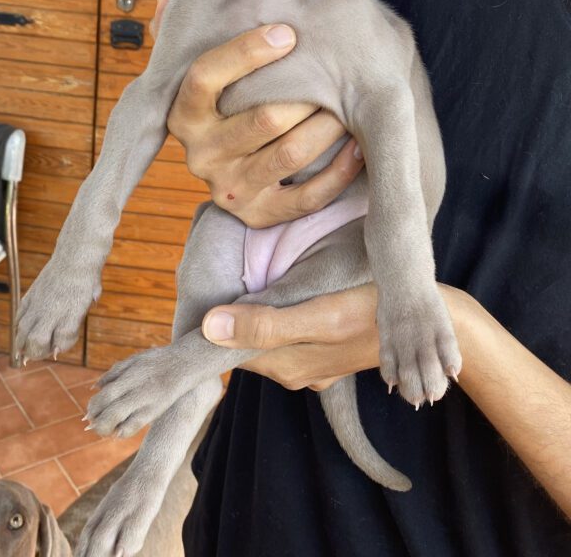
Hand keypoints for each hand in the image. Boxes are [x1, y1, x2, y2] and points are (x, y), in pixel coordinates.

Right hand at [151, 0, 363, 226]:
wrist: (238, 166)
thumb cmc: (234, 97)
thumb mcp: (209, 64)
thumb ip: (192, 26)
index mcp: (183, 113)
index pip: (205, 76)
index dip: (246, 52)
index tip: (288, 33)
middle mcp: (200, 154)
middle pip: (262, 118)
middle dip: (307, 92)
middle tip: (336, 72)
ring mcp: (230, 187)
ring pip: (291, 153)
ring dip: (328, 126)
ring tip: (351, 103)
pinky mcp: (260, 215)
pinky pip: (307, 196)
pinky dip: (339, 170)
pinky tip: (358, 145)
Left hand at [201, 283, 470, 392]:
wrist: (430, 322)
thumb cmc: (372, 312)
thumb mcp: (318, 316)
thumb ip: (264, 325)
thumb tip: (207, 328)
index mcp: (284, 365)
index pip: (226, 347)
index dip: (211, 316)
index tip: (202, 278)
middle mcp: (293, 369)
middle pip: (245, 339)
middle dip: (231, 310)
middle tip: (222, 263)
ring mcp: (312, 361)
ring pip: (266, 333)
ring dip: (254, 307)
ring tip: (245, 266)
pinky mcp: (328, 348)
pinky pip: (289, 330)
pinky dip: (278, 310)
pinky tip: (285, 282)